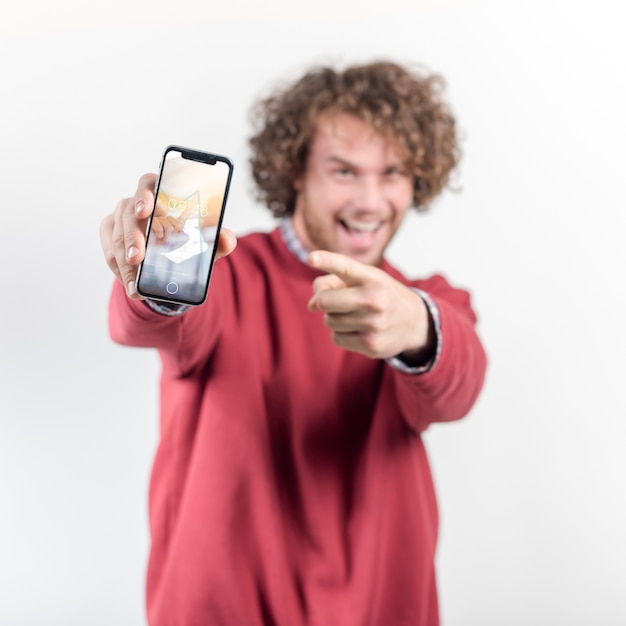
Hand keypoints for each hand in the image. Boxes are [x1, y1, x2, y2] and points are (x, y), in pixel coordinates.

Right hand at [100, 173, 236, 298]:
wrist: (170, 258)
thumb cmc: (187, 240)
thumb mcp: (205, 243)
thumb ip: (219, 240)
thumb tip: (226, 238)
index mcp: (160, 194)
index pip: (148, 184)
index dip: (145, 194)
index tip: (146, 210)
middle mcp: (135, 202)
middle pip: (128, 214)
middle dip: (132, 237)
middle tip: (138, 258)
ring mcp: (119, 217)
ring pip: (117, 238)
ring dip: (125, 262)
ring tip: (135, 283)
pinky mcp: (109, 234)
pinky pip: (111, 254)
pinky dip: (121, 272)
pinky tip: (132, 285)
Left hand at [307, 250, 434, 361]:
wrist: (415, 323)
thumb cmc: (380, 295)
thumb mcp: (366, 279)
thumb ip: (335, 280)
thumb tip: (313, 301)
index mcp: (373, 278)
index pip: (346, 267)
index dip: (327, 261)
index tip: (311, 258)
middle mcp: (375, 299)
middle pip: (325, 301)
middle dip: (320, 301)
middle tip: (329, 301)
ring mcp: (373, 324)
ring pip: (329, 321)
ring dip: (333, 318)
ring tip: (353, 315)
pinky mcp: (370, 345)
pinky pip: (336, 338)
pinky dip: (340, 334)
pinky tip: (358, 330)